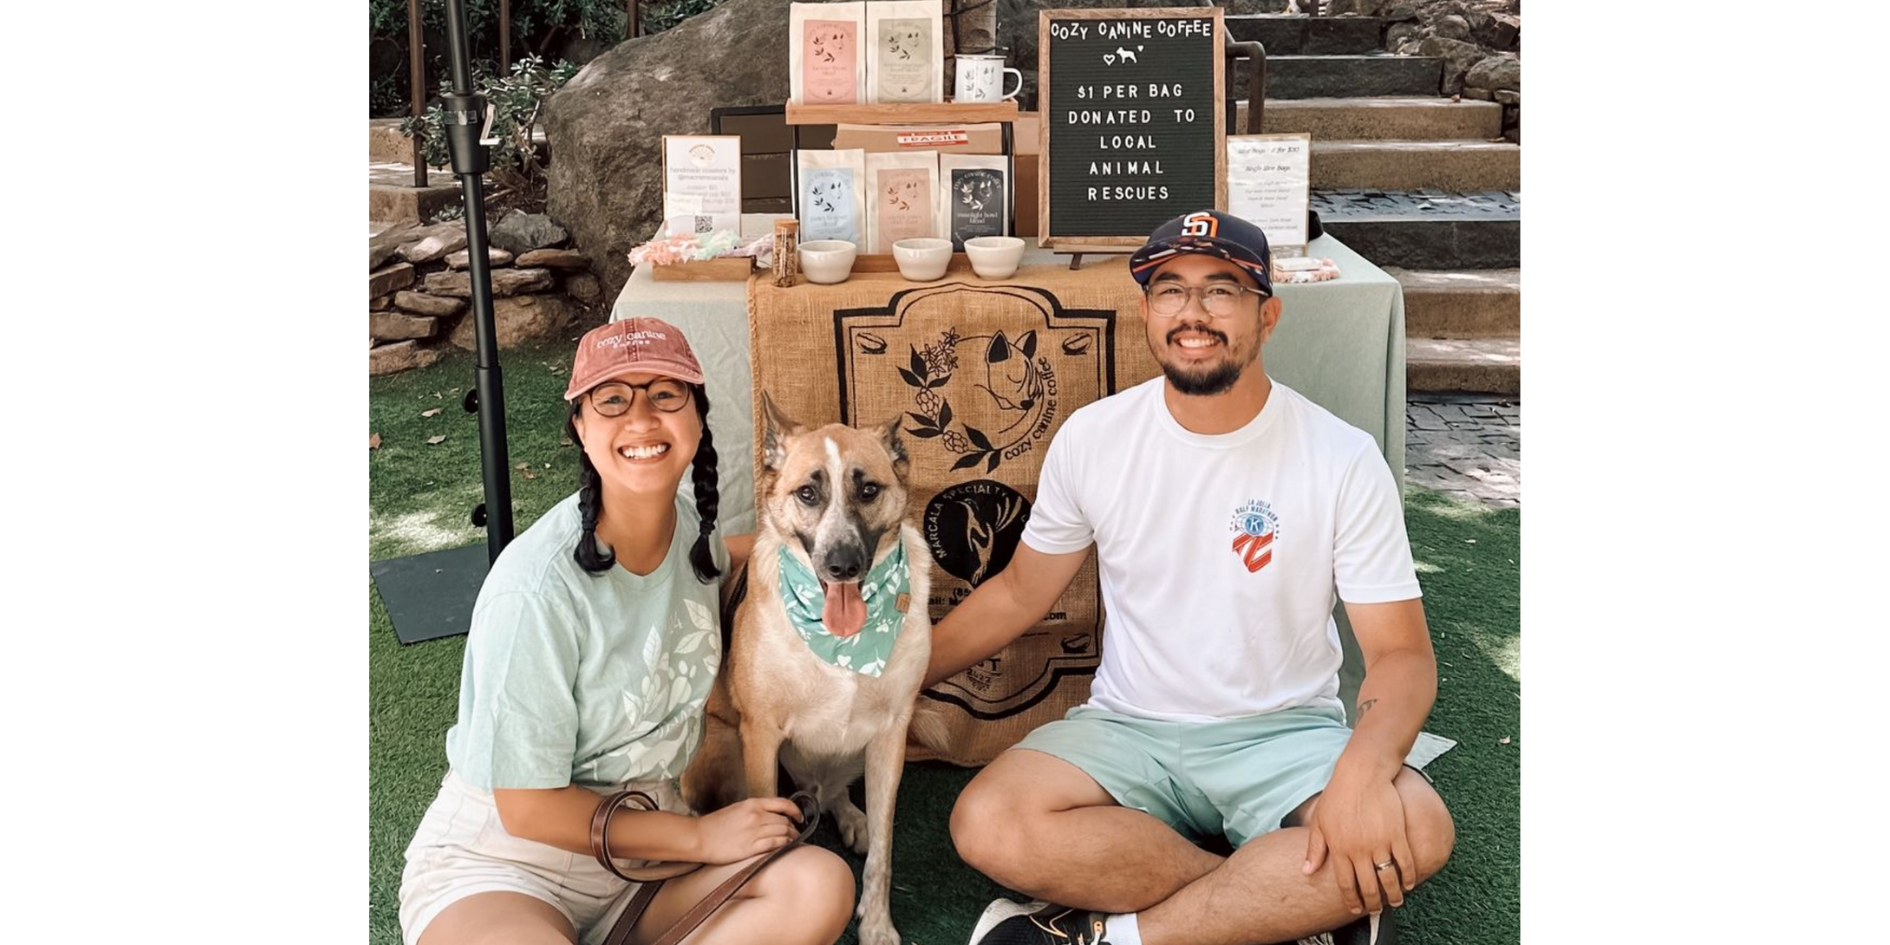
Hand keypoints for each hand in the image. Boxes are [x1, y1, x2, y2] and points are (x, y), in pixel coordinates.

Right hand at [690, 797, 803, 864]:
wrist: (699, 837)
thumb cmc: (715, 825)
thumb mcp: (737, 809)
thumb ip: (756, 811)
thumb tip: (772, 817)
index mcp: (752, 804)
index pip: (783, 803)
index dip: (795, 811)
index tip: (799, 817)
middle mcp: (756, 816)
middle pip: (784, 821)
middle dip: (793, 827)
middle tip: (795, 833)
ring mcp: (754, 831)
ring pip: (783, 832)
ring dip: (791, 838)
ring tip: (792, 842)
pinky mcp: (751, 847)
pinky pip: (775, 844)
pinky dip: (784, 845)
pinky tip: (785, 848)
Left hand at [1302, 772, 1414, 915]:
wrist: (1362, 773)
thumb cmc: (1338, 795)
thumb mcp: (1320, 822)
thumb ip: (1315, 849)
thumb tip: (1307, 871)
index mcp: (1339, 849)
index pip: (1345, 884)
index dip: (1351, 900)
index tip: (1355, 909)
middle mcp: (1359, 850)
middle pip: (1368, 886)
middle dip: (1373, 903)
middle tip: (1376, 911)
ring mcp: (1380, 843)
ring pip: (1389, 878)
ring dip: (1393, 895)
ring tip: (1395, 902)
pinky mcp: (1397, 834)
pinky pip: (1406, 862)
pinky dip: (1409, 876)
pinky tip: (1409, 883)